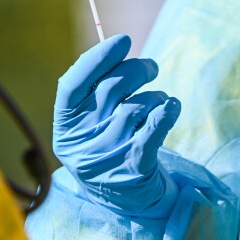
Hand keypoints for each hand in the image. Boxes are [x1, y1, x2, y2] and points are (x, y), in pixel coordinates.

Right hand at [53, 34, 180, 218]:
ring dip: (155, 96)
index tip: (123, 40)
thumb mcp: (91, 122)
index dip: (98, 58)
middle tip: (151, 67)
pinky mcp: (134, 169)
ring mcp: (106, 156)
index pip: (73, 83)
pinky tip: (172, 105)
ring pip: (136, 107)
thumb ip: (96, 89)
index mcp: (66, 125)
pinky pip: (153, 132)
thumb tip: (115, 45)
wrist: (126, 199)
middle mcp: (81, 141)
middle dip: (137, 69)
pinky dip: (166, 113)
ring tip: (160, 100)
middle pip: (111, 88)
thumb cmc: (109, 145)